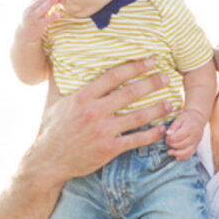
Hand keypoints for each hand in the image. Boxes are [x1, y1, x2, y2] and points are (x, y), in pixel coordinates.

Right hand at [15, 0, 60, 46]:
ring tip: (59, 0)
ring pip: (44, 8)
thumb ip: (35, 4)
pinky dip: (54, 16)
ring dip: (52, 3)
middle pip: (41, 1)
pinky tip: (59, 13)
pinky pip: (47, 19)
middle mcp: (30, 11)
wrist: (25, 35)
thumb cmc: (30, 22)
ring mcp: (34, 18)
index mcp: (28, 7)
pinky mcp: (39, 25)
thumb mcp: (29, 12)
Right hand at [27, 59, 174, 183]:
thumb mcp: (52, 100)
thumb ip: (58, 79)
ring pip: (137, 117)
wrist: (47, 161)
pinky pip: (135, 140)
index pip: (113, 76)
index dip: (134, 67)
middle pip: (129, 94)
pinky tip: (162, 130)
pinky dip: (151, 135)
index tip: (150, 60)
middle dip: (151, 84)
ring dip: (157, 109)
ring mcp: (102, 132)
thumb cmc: (51, 129)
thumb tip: (57, 56)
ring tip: (171, 103)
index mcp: (82, 97)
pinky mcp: (108, 149)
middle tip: (167, 77)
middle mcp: (94, 112)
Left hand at [165, 109, 205, 159]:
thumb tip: (168, 134)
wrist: (198, 118)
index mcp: (190, 128)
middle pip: (182, 144)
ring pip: (187, 152)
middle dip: (172, 145)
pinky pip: (190, 154)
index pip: (179, 136)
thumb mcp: (180, 118)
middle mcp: (195, 136)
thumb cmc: (187, 118)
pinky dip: (183, 157)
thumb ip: (173, 126)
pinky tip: (176, 157)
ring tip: (169, 152)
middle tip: (167, 142)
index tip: (166, 138)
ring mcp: (196, 142)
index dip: (171, 139)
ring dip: (177, 153)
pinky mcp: (196, 146)